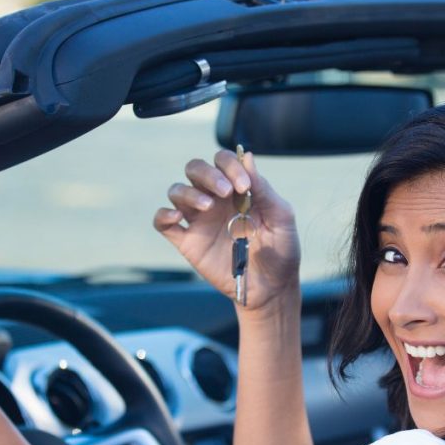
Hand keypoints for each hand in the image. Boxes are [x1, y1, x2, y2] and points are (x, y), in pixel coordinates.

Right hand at [154, 149, 299, 310]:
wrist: (271, 288)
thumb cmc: (280, 250)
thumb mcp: (281, 217)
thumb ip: (264, 189)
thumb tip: (247, 156)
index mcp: (237, 189)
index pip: (222, 161)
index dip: (229, 166)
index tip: (244, 186)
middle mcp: (215, 200)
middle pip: (194, 169)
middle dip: (207, 174)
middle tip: (225, 191)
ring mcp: (199, 220)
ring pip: (177, 191)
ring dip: (188, 193)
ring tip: (208, 207)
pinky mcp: (188, 242)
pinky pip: (164, 223)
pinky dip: (164, 215)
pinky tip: (176, 216)